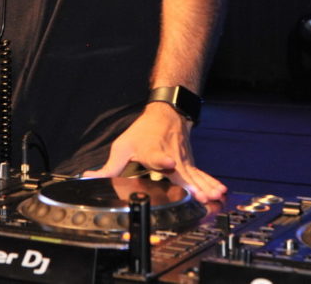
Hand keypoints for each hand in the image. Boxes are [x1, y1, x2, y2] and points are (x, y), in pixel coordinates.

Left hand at [81, 102, 225, 202]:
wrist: (167, 113)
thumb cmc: (143, 132)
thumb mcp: (123, 146)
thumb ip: (109, 167)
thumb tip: (90, 178)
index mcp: (151, 151)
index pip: (157, 156)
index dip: (162, 160)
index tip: (169, 163)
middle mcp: (170, 156)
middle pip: (181, 171)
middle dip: (190, 183)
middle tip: (200, 194)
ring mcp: (182, 160)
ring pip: (194, 175)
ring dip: (205, 186)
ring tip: (214, 196)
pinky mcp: (190, 164)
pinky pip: (201, 175)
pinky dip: (211, 183)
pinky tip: (220, 191)